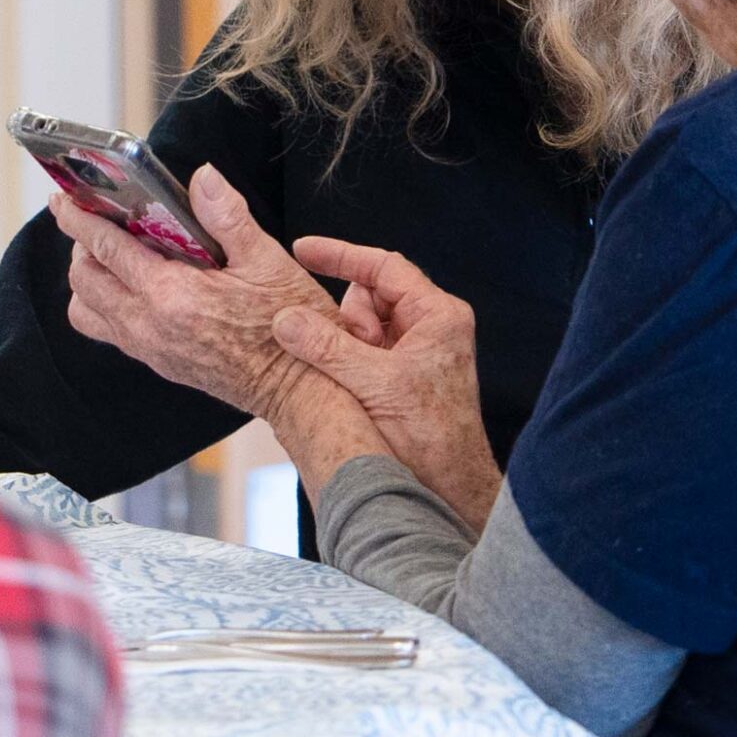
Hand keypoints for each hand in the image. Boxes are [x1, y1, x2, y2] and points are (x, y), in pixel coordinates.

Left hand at [57, 164, 338, 419]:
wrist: (298, 389)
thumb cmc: (288, 328)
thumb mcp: (267, 261)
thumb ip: (227, 216)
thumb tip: (203, 177)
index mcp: (171, 297)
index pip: (106, 251)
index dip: (79, 221)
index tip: (62, 201)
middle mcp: (148, 327)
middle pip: (84, 282)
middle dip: (82, 246)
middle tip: (99, 221)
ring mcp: (149, 349)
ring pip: (87, 312)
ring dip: (90, 280)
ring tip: (115, 255)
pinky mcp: (156, 363)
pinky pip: (109, 331)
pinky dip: (105, 304)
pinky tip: (137, 286)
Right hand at [270, 240, 502, 531]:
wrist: (450, 486)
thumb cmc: (430, 436)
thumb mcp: (373, 383)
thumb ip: (326, 346)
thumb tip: (286, 318)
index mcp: (437, 315)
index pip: (383, 266)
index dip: (341, 255)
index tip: (304, 249)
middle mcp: (431, 327)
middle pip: (369, 298)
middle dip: (348, 322)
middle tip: (351, 358)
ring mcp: (417, 351)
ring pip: (362, 328)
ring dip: (347, 349)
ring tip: (358, 383)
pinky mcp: (404, 375)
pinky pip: (365, 353)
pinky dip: (349, 364)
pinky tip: (349, 387)